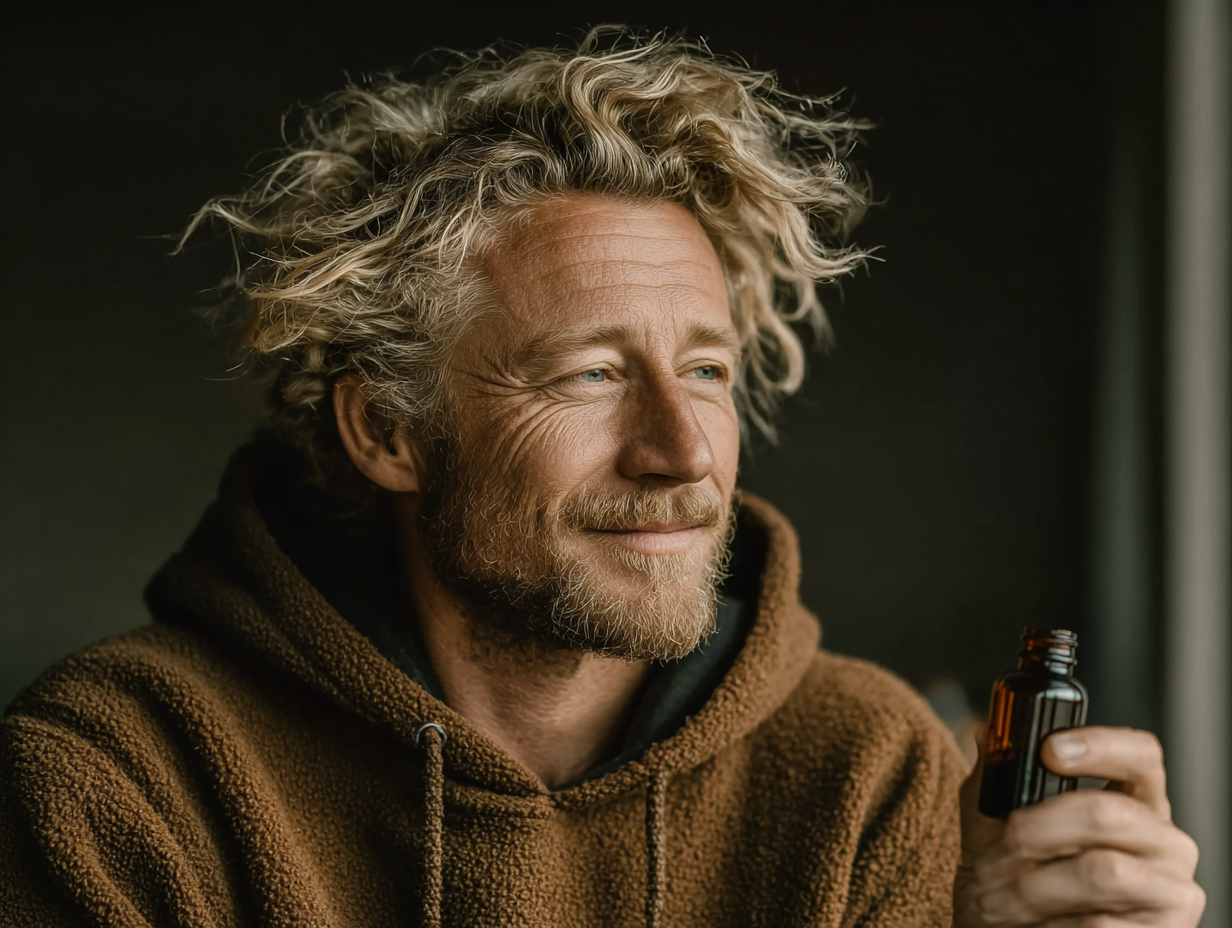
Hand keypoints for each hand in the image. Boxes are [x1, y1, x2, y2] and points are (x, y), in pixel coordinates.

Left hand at [954, 726, 1204, 925]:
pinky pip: (1101, 925)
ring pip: (1103, 871)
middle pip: (1109, 812)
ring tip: (1003, 896)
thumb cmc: (1014, 875)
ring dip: (1037, 883)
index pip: (1140, 754)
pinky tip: (1036, 925)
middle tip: (1007, 841)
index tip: (1049, 749)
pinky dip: (1054, 925)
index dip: (1099, 745)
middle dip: (1041, 826)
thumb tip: (989, 734)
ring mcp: (1171, 892)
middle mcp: (1164, 841)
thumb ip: (996, 775)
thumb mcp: (997, 818)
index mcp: (1134, 800)